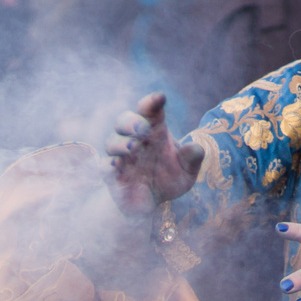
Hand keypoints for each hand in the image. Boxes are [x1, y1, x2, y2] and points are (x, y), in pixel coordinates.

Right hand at [104, 93, 203, 215]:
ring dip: (122, 143)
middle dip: (132, 121)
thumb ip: (192, 159)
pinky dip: (109, 165)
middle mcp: (135, 139)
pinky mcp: (112, 175)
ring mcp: (121, 156)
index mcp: (154, 131)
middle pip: (124, 121)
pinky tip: (117, 165)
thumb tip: (195, 148)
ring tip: (134, 147)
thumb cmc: (170, 179)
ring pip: (112, 142)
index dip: (152, 102)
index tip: (160, 97)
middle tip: (144, 127)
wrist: (152, 202)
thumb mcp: (187, 171)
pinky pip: (105, 166)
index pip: (150, 111)